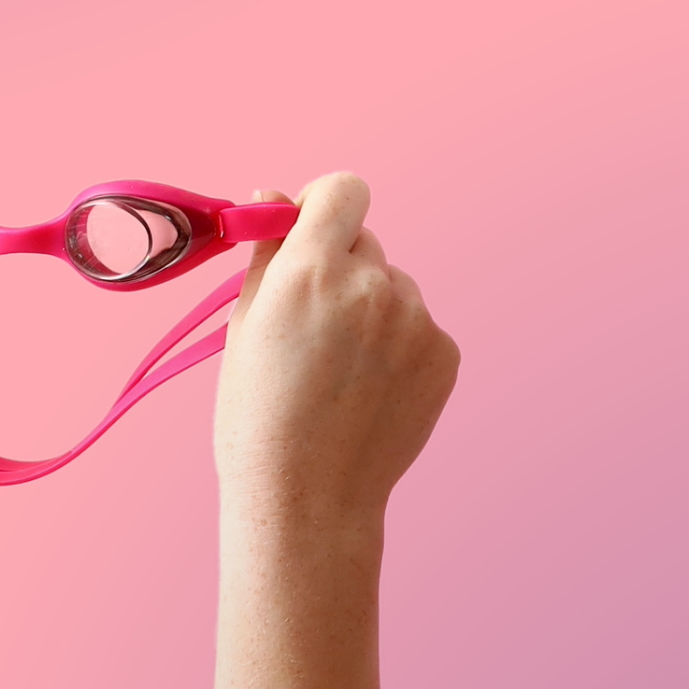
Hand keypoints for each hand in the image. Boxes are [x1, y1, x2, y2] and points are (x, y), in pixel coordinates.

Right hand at [212, 174, 460, 537]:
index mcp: (311, 270)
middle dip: (341, 268)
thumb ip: (267, 255)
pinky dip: (398, 348)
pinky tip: (369, 391)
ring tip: (340, 372)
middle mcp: (370, 285)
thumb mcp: (244, 327)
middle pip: (365, 243)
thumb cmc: (258, 416)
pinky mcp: (444, 354)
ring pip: (393, 288)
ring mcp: (415, 320)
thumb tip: (273, 197)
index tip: (312, 229)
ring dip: (372, 311)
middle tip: (314, 326)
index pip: (343, 190)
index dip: (325, 204)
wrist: (307, 498)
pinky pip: (419, 328)